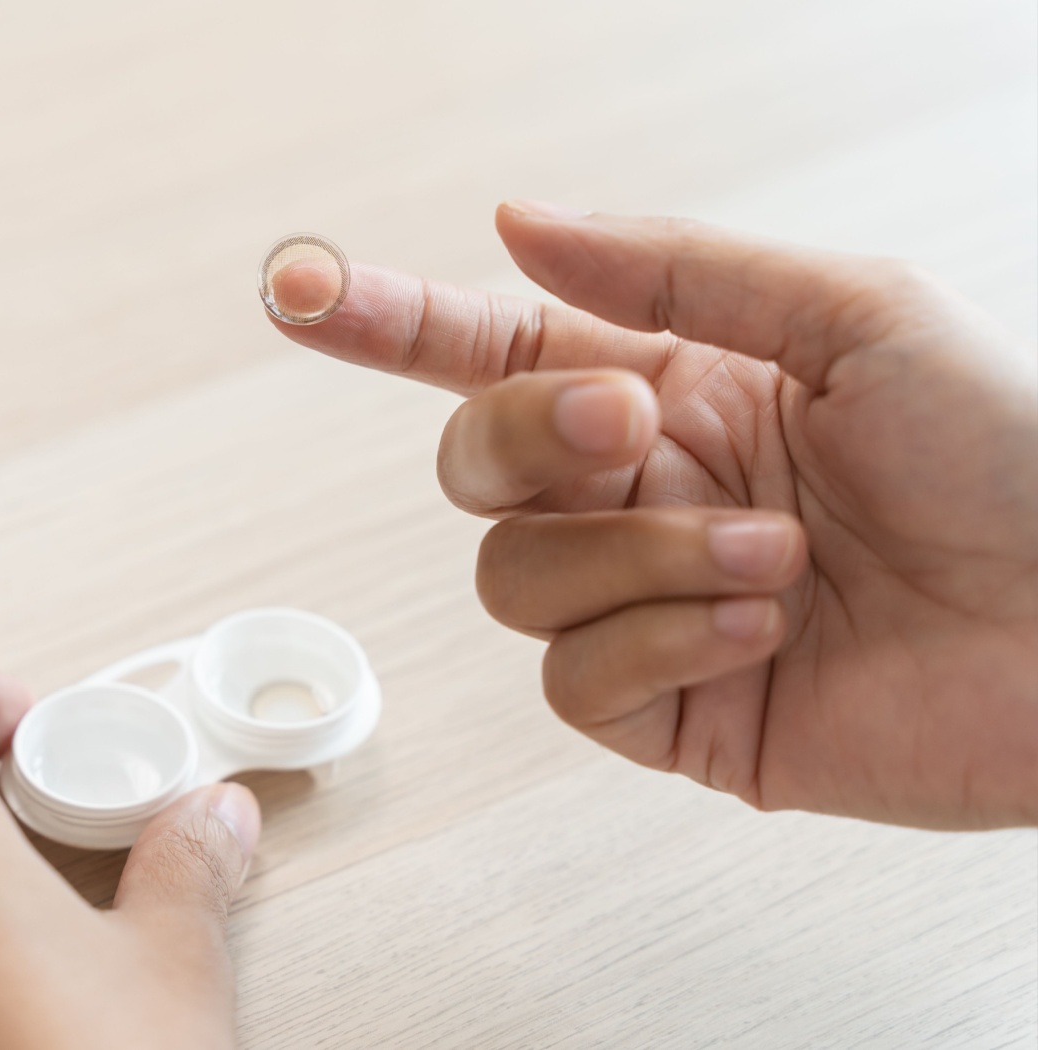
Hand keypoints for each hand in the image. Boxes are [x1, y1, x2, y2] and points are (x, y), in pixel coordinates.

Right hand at [268, 202, 1037, 828]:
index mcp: (672, 388)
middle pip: (472, 465)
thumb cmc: (1012, 456)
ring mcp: (644, 608)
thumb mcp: (853, 314)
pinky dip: (659, 645)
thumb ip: (670, 268)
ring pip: (515, 580)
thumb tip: (516, 220)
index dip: (385, 318)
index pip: (489, 349)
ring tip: (771, 563)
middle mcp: (640, 497)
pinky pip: (576, 682)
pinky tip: (758, 634)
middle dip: (531, 440)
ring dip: (641, 560)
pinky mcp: (668, 712)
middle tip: (636, 428)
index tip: (299, 289)